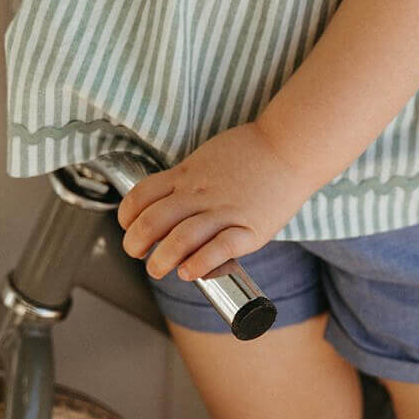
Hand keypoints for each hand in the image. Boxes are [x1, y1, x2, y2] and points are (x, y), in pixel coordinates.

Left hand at [116, 123, 315, 282]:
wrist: (291, 147)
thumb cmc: (252, 151)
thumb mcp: (207, 157)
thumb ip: (187, 178)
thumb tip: (167, 199)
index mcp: (187, 175)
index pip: (141, 196)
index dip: (127, 217)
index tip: (129, 228)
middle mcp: (200, 193)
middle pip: (153, 221)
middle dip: (136, 243)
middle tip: (138, 254)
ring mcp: (225, 211)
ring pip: (180, 238)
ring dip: (162, 260)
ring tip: (159, 269)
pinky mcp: (250, 228)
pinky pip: (219, 249)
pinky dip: (199, 264)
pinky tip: (190, 272)